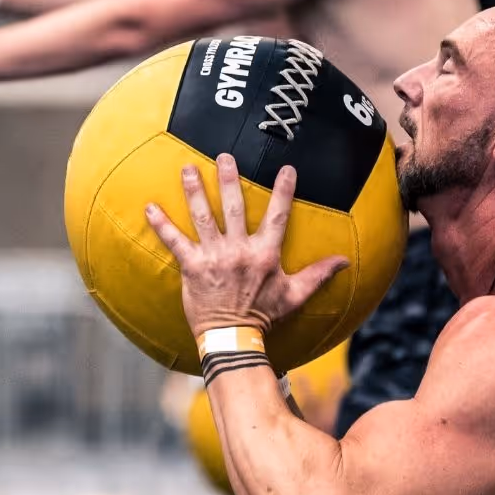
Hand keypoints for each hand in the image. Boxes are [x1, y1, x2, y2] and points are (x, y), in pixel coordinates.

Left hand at [146, 153, 348, 338]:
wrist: (233, 338)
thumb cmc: (264, 316)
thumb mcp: (295, 295)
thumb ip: (318, 274)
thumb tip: (345, 261)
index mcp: (265, 254)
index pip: (278, 215)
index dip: (284, 191)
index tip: (287, 168)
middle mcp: (239, 250)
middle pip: (234, 207)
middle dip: (229, 178)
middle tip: (224, 156)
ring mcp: (214, 257)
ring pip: (203, 217)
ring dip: (194, 191)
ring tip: (187, 168)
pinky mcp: (192, 267)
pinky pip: (174, 241)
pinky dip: (161, 224)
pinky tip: (150, 207)